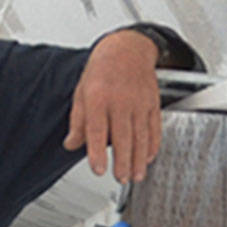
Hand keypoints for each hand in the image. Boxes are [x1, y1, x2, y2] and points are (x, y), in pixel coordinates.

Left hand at [63, 29, 161, 181]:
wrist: (127, 49)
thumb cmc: (101, 71)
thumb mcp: (80, 93)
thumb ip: (77, 121)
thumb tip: (72, 144)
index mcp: (98, 99)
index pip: (96, 131)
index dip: (97, 153)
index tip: (98, 169)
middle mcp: (120, 102)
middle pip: (122, 137)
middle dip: (122, 161)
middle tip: (120, 178)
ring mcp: (139, 103)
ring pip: (140, 136)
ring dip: (138, 159)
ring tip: (135, 175)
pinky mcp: (152, 103)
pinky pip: (154, 127)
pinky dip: (153, 144)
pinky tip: (148, 157)